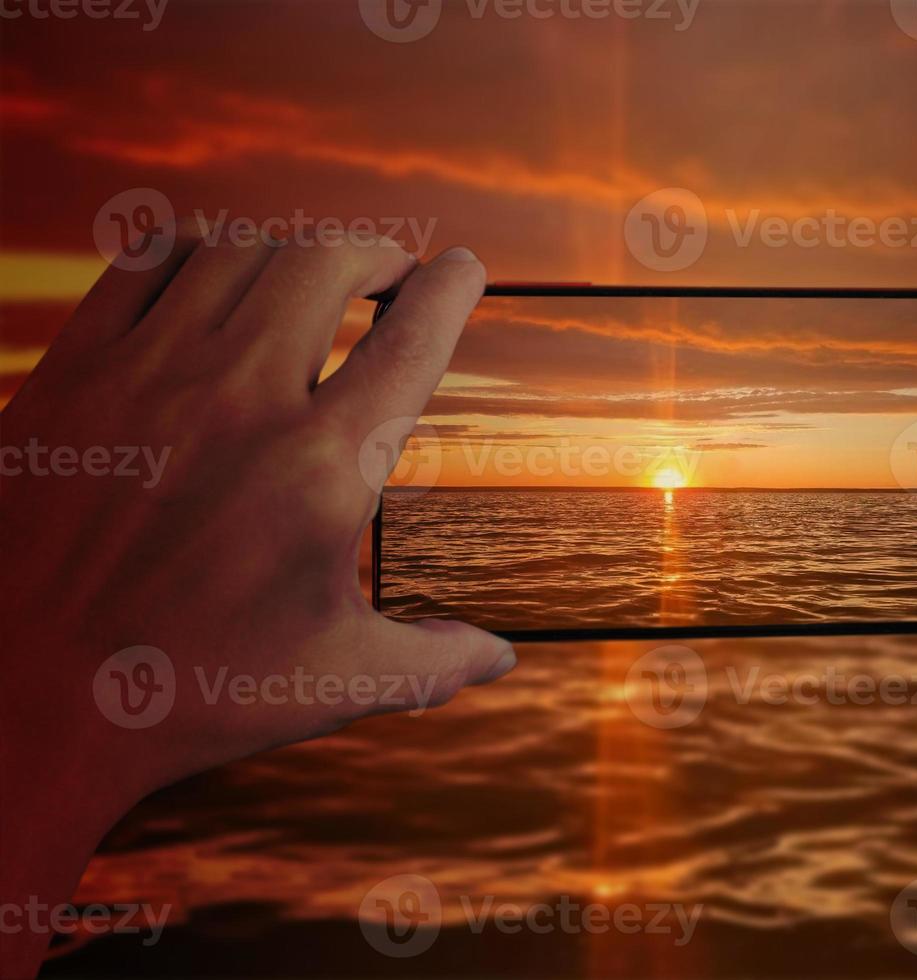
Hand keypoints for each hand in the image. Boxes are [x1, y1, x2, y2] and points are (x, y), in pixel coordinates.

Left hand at [0, 236, 513, 975]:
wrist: (19, 703)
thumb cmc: (185, 694)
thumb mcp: (332, 683)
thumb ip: (432, 662)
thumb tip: (499, 656)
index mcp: (323, 473)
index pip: (412, 340)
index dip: (452, 288)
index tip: (464, 268)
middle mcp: (242, 405)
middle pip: (328, 260)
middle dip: (375, 250)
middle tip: (388, 269)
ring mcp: (149, 379)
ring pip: (240, 249)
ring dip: (291, 247)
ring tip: (309, 271)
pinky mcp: (73, 375)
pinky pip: (143, 263)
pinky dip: (195, 249)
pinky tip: (212, 272)